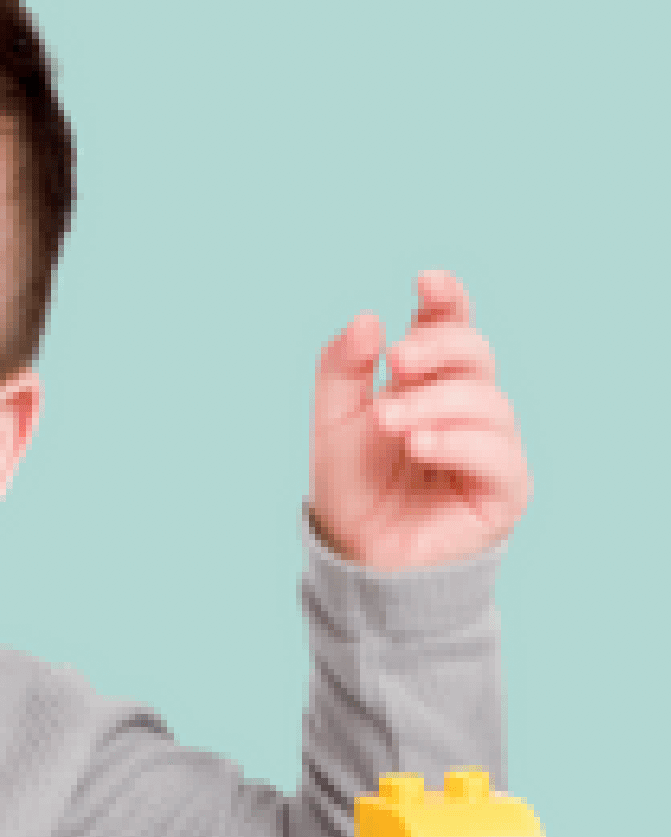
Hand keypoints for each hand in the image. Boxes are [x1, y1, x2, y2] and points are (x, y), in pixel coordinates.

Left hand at [309, 270, 530, 569]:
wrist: (358, 555)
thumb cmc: (351, 486)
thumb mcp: (331, 422)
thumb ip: (341, 370)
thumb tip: (368, 318)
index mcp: (428, 381)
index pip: (449, 327)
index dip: (446, 301)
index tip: (427, 281)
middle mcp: (466, 406)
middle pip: (475, 354)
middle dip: (438, 349)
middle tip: (397, 361)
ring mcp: (490, 444)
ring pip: (487, 401)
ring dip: (435, 405)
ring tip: (391, 423)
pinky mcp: (505, 488)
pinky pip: (497, 455)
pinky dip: (458, 443)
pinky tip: (420, 445)